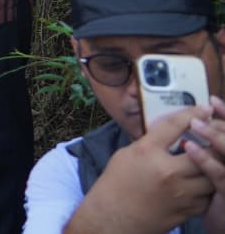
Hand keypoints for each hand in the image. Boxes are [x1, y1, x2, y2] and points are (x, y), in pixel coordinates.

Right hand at [67, 105, 213, 233]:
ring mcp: (180, 193)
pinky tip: (200, 182)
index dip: (192, 113)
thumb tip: (171, 133)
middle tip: (213, 136)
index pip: (175, 125)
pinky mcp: (187, 210)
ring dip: (212, 166)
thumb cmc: (115, 184)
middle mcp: (167, 171)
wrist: (113, 218)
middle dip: (211, 142)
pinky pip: (208, 195)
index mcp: (146, 152)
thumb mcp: (127, 154)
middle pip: (202, 151)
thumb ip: (150, 143)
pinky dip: (207, 187)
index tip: (204, 108)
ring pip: (210, 174)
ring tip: (210, 159)